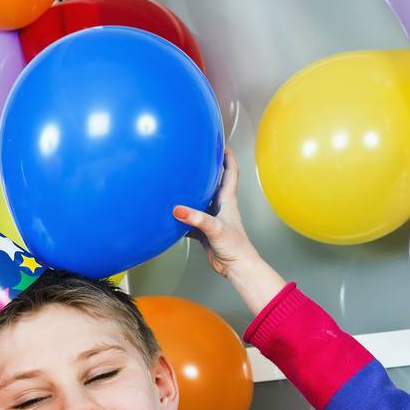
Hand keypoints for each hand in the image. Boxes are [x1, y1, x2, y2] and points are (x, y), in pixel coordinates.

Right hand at [173, 150, 254, 277]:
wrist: (236, 267)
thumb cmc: (235, 248)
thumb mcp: (215, 229)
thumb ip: (196, 219)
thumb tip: (177, 210)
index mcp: (228, 200)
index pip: (230, 171)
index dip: (227, 155)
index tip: (218, 142)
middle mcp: (220, 206)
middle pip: (214, 181)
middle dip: (206, 167)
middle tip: (194, 155)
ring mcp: (212, 217)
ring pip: (200, 199)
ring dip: (191, 191)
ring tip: (178, 179)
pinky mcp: (204, 230)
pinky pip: (191, 218)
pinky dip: (182, 214)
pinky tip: (172, 213)